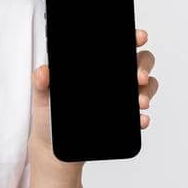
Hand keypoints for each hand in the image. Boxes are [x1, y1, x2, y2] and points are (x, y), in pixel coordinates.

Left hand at [29, 29, 157, 163]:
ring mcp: (121, 99)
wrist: (54, 150)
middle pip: (139, 62)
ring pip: (146, 86)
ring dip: (147, 91)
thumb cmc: (49, 118)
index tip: (139, 37)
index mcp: (96, 67)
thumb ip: (41, 83)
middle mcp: (113, 80)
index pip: (118, 46)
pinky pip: (141, 115)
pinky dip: (143, 117)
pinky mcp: (124, 121)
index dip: (132, 37)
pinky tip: (140, 119)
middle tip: (138, 76)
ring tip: (139, 102)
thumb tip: (43, 71)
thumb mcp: (42, 97)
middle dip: (144, 65)